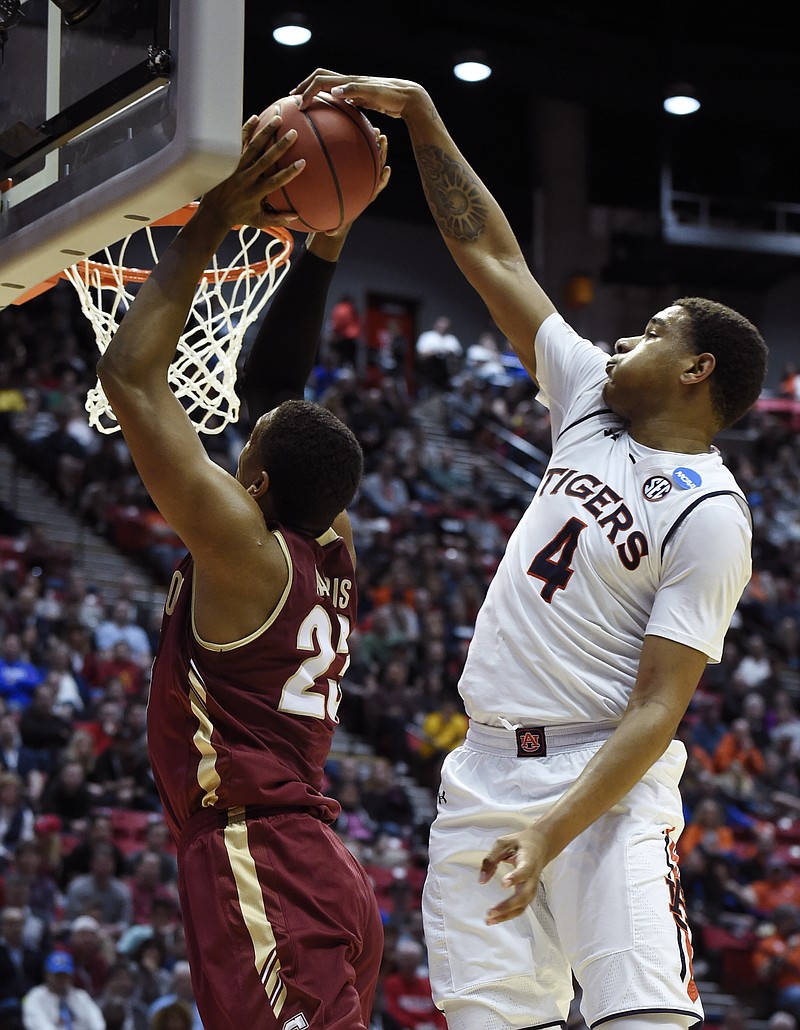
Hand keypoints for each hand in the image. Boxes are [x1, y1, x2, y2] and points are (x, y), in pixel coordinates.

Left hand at [198, 114, 305, 230]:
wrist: (213, 211)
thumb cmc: (239, 216)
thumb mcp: (258, 221)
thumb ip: (277, 219)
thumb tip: (296, 216)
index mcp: (255, 194)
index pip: (275, 181)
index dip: (289, 172)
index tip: (302, 162)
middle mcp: (246, 179)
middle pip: (265, 160)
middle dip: (280, 146)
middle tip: (293, 133)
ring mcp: (235, 168)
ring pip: (252, 148)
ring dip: (265, 133)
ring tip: (277, 119)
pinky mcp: (227, 161)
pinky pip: (237, 143)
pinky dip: (246, 130)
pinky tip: (255, 118)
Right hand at [292, 68, 427, 120]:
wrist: (407, 98)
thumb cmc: (393, 96)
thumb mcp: (374, 94)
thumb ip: (355, 91)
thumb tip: (334, 92)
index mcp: (348, 81)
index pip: (321, 81)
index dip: (308, 91)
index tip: (300, 106)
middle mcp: (349, 83)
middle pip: (320, 78)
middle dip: (304, 86)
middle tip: (292, 99)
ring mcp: (354, 90)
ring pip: (328, 87)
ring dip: (314, 93)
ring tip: (305, 105)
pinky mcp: (359, 98)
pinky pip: (338, 99)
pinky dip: (328, 103)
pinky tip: (328, 117)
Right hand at [306, 127, 391, 260]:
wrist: (338, 216)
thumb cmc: (336, 221)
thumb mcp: (335, 226)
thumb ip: (334, 228)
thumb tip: (329, 235)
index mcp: (366, 194)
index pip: (377, 185)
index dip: (383, 178)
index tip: (386, 170)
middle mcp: (367, 183)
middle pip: (378, 165)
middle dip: (381, 152)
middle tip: (383, 138)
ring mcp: (362, 175)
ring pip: (371, 157)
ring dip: (375, 144)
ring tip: (376, 129)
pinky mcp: (355, 169)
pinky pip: (359, 154)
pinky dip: (358, 143)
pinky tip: (354, 129)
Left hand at [479, 826, 548, 924]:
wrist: (541, 845)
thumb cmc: (520, 843)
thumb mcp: (503, 843)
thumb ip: (491, 859)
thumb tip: (481, 880)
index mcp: (529, 860)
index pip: (524, 871)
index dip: (515, 878)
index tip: (503, 883)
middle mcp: (532, 877)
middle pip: (524, 896)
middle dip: (508, 906)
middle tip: (490, 911)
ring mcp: (531, 887)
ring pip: (523, 906)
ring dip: (507, 915)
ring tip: (489, 919)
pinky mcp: (527, 893)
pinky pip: (520, 907)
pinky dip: (508, 915)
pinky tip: (495, 918)